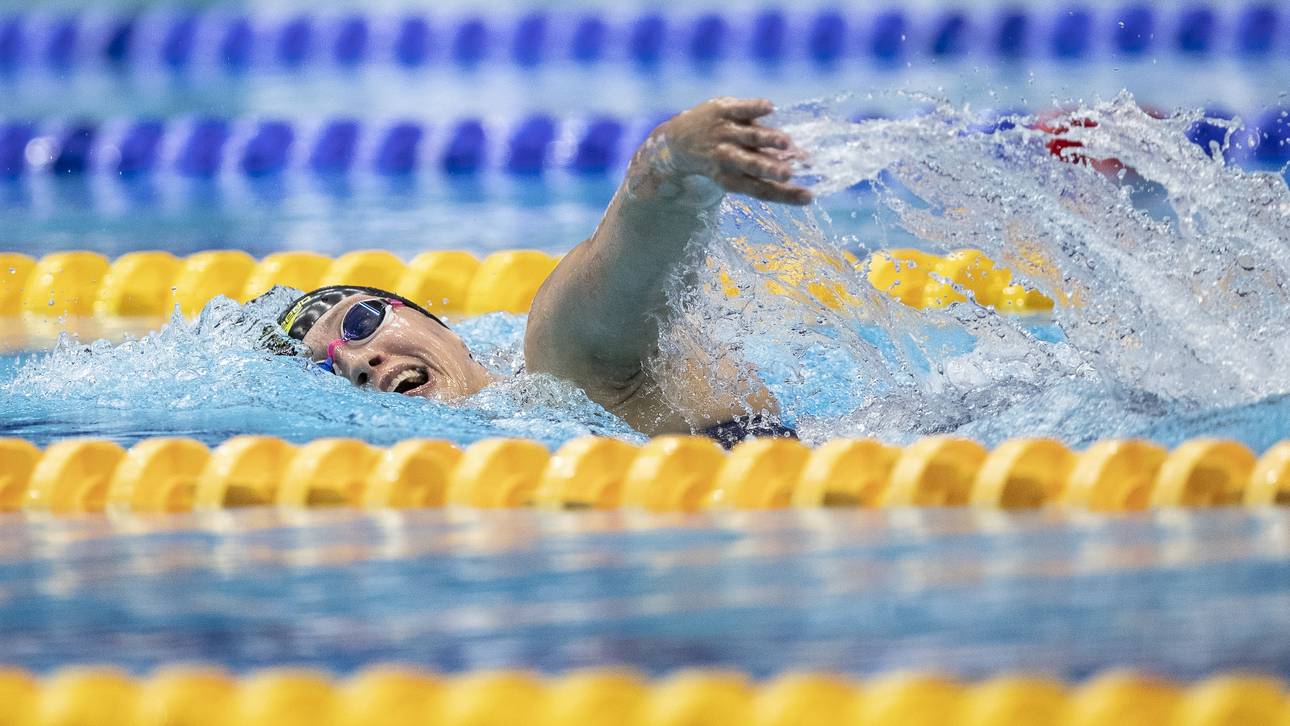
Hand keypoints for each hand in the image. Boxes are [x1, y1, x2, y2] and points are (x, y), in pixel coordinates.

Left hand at [654, 97, 811, 205]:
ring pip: (749, 137)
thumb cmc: (720, 159)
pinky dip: (754, 108)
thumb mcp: (737, 169)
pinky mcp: (722, 110)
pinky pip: (740, 110)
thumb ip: (768, 165)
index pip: (762, 190)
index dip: (785, 195)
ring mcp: (724, 133)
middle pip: (751, 166)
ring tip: (786, 143)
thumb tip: (804, 160)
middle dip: (770, 169)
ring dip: (767, 139)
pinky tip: (771, 108)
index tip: (809, 197)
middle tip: (788, 174)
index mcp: (732, 179)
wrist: (678, 141)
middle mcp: (727, 157)